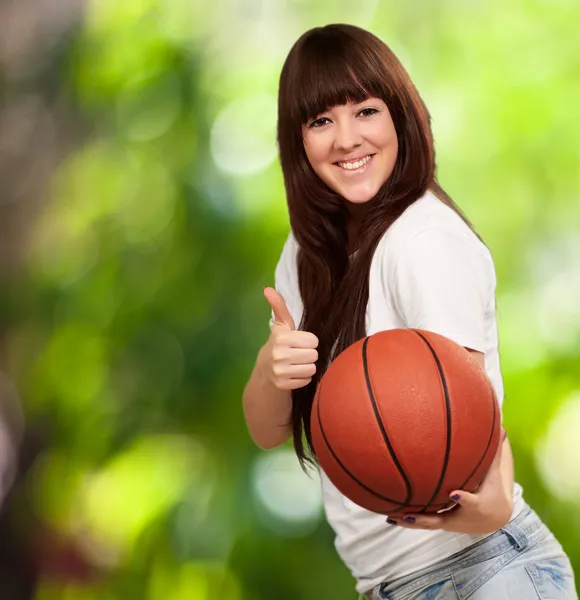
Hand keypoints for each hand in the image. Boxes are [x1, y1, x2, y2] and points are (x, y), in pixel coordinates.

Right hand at [261, 287, 318, 390]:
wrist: (265, 369)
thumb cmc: (280, 343)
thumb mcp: (281, 324)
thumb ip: (279, 306)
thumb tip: (268, 289)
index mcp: (281, 338)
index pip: (313, 341)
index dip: (309, 341)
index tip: (300, 342)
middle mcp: (279, 355)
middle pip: (314, 355)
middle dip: (309, 354)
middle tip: (298, 353)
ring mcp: (280, 372)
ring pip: (312, 368)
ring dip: (307, 366)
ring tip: (297, 363)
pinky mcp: (283, 385)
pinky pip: (307, 380)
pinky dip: (303, 378)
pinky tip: (294, 373)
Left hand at [386, 431, 511, 534]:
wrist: (494, 518)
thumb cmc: (492, 490)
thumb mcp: (495, 473)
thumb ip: (495, 452)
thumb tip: (501, 428)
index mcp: (477, 505)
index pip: (471, 502)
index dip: (463, 499)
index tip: (454, 494)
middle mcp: (461, 517)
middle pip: (442, 520)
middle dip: (424, 517)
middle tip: (408, 514)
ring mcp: (449, 523)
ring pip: (428, 524)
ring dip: (409, 521)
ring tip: (390, 516)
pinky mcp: (441, 523)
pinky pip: (423, 522)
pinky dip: (408, 520)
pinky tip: (390, 515)